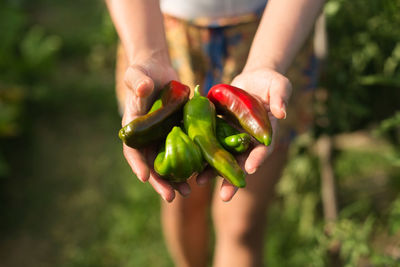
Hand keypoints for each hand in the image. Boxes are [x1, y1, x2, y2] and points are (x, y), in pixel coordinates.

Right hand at [121, 56, 190, 201]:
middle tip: (171, 197)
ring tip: (187, 193)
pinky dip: (190, 164)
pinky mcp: (177, 134)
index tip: (145, 177)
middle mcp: (148, 138)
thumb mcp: (138, 74)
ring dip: (176, 180)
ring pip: (168, 164)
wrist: (159, 71)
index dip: (138, 164)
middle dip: (160, 182)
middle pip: (152, 164)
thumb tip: (142, 89)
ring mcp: (162, 138)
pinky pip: (183, 152)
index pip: (132, 150)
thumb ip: (137, 81)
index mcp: (134, 128)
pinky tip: (200, 175)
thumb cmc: (144, 71)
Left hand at [196, 67, 291, 200]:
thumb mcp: (279, 86)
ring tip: (199, 182)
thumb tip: (282, 113)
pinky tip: (188, 162)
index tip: (250, 169)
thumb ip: (281, 98)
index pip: (263, 149)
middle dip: (233, 179)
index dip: (257, 159)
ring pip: (222, 157)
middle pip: (241, 162)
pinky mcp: (218, 130)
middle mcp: (248, 140)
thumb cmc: (269, 83)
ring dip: (212, 171)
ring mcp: (232, 137)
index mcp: (265, 133)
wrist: (251, 81)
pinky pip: (208, 143)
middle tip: (225, 196)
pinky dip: (199, 152)